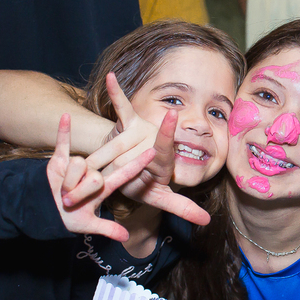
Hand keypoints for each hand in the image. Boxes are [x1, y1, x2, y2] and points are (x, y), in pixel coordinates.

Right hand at [46, 113, 157, 239]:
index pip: (125, 174)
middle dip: (80, 193)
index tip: (152, 151)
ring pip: (78, 165)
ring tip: (61, 190)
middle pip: (94, 176)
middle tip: (69, 201)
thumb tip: (126, 238)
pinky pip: (63, 143)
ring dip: (66, 182)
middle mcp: (94, 172)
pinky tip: (66, 116)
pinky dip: (63, 131)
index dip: (138, 164)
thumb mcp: (87, 225)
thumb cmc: (68, 218)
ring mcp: (78, 165)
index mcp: (104, 187)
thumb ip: (107, 229)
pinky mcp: (61, 159)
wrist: (45, 211)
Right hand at [84, 74, 211, 226]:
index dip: (167, 136)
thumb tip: (206, 222)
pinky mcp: (127, 122)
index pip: (164, 151)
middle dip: (114, 173)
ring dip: (102, 158)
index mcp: (163, 161)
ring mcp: (141, 131)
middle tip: (108, 181)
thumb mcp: (159, 197)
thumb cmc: (144, 183)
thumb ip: (181, 207)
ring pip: (117, 144)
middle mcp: (153, 143)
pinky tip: (110, 77)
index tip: (172, 116)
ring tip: (93, 168)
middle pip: (130, 158)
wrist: (129, 167)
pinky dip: (116, 93)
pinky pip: (122, 108)